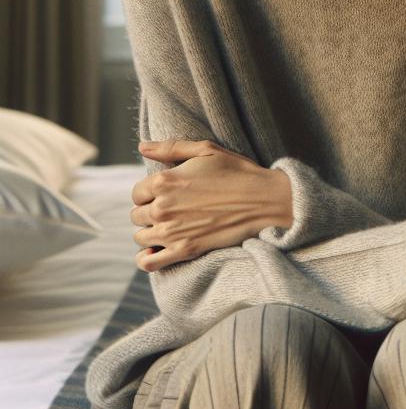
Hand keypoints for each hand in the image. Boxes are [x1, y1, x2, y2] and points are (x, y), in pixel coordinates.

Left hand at [130, 139, 292, 272]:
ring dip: (151, 232)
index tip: (167, 194)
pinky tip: (154, 251)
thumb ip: (170, 148)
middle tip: (173, 210)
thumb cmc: (237, 172)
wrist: (264, 200)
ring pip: (141, 236)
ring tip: (171, 227)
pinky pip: (148, 261)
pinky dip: (146, 258)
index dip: (150, 193)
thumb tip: (142, 147)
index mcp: (164, 181)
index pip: (137, 193)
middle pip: (137, 215)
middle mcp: (162, 207)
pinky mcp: (184, 249)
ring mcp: (172, 231)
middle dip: (151, 212)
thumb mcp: (206, 150)